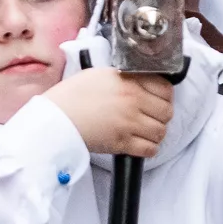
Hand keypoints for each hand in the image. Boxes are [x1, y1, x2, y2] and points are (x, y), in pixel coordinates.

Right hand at [48, 69, 173, 158]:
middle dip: (161, 115)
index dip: (165, 96)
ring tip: (144, 131)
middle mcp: (133, 100)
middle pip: (167, 112)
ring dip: (155, 132)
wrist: (55, 118)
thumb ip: (125, 77)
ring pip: (161, 131)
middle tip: (151, 117)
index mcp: (129, 80)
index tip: (158, 99)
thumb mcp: (101, 74)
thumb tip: (141, 81)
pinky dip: (149, 148)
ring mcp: (129, 123)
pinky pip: (150, 149)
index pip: (166, 89)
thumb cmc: (72, 95)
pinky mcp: (122, 143)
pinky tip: (140, 143)